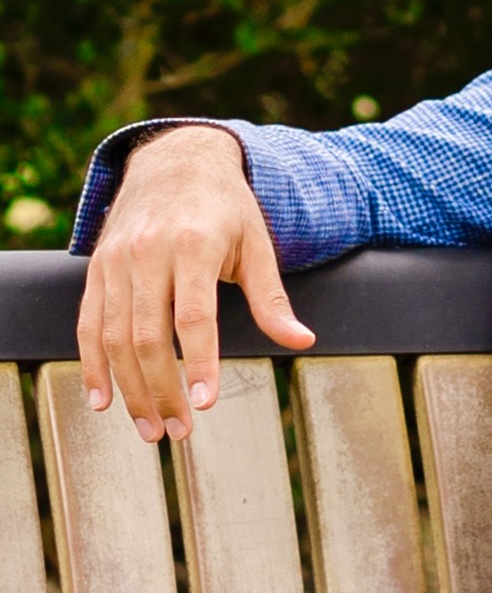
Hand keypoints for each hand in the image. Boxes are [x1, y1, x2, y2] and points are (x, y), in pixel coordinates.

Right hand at [77, 126, 313, 441]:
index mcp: (194, 245)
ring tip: (152, 428)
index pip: (194, 316)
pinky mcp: (97, 269)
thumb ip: (272, 298)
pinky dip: (93, 366)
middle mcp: (148, 253)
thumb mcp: (257, 243)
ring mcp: (117, 262)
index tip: (205, 404)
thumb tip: (302, 340)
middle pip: (148, 335)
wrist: (176, 161)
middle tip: (179, 431)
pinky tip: (104, 400)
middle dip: (162, 390)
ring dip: (130, 389)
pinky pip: (88, 325)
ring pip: (114, 337)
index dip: (200, 363)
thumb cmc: (226, 207)